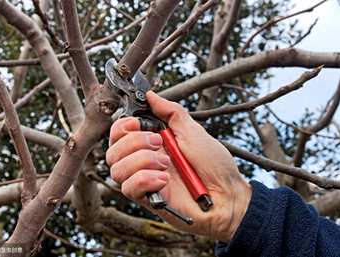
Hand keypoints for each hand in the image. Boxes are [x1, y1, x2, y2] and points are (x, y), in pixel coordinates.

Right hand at [106, 91, 251, 241]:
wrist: (227, 194)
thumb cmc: (214, 165)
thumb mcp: (193, 131)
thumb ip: (170, 112)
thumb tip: (150, 95)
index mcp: (153, 142)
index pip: (119, 132)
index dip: (122, 126)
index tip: (137, 123)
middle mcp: (144, 160)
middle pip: (112, 150)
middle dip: (134, 142)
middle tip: (159, 143)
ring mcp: (144, 179)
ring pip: (116, 169)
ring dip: (142, 161)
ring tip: (167, 164)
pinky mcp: (147, 198)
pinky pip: (128, 188)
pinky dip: (145, 179)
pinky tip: (165, 180)